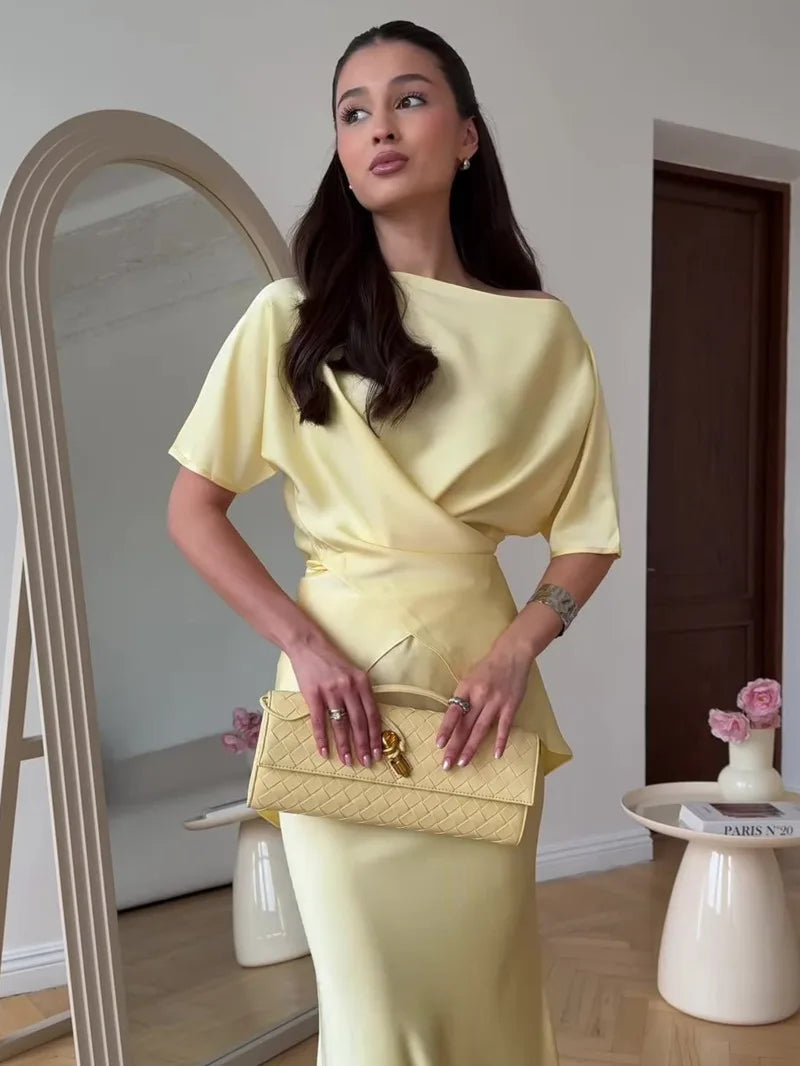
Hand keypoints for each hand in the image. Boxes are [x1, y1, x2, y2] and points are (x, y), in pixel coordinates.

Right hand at [289, 633, 381, 767]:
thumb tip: (368, 722)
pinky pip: (319, 721)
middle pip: (359, 722)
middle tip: (366, 763)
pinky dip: (322, 739)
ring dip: (345, 745)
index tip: (378, 752)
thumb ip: (361, 693)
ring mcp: (331, 690)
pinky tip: (325, 752)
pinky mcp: (313, 694)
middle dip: (363, 745)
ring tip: (348, 761)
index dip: (376, 735)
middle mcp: (349, 686)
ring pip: (341, 724)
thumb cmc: (331, 661)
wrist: (308, 645)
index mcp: (362, 682)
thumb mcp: (353, 673)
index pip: (373, 713)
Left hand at [435, 645, 532, 768]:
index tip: (439, 744)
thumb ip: (463, 697)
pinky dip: (500, 741)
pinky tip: (496, 754)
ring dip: (471, 747)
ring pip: (481, 729)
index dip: (446, 729)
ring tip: (463, 763)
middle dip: (455, 746)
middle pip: (465, 725)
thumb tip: (453, 718)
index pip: (453, 712)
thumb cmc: (488, 667)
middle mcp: (480, 696)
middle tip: (447, 764)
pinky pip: (505, 726)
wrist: (512, 654)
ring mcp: (496, 702)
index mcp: (466, 688)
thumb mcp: (469, 678)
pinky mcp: (511, 705)